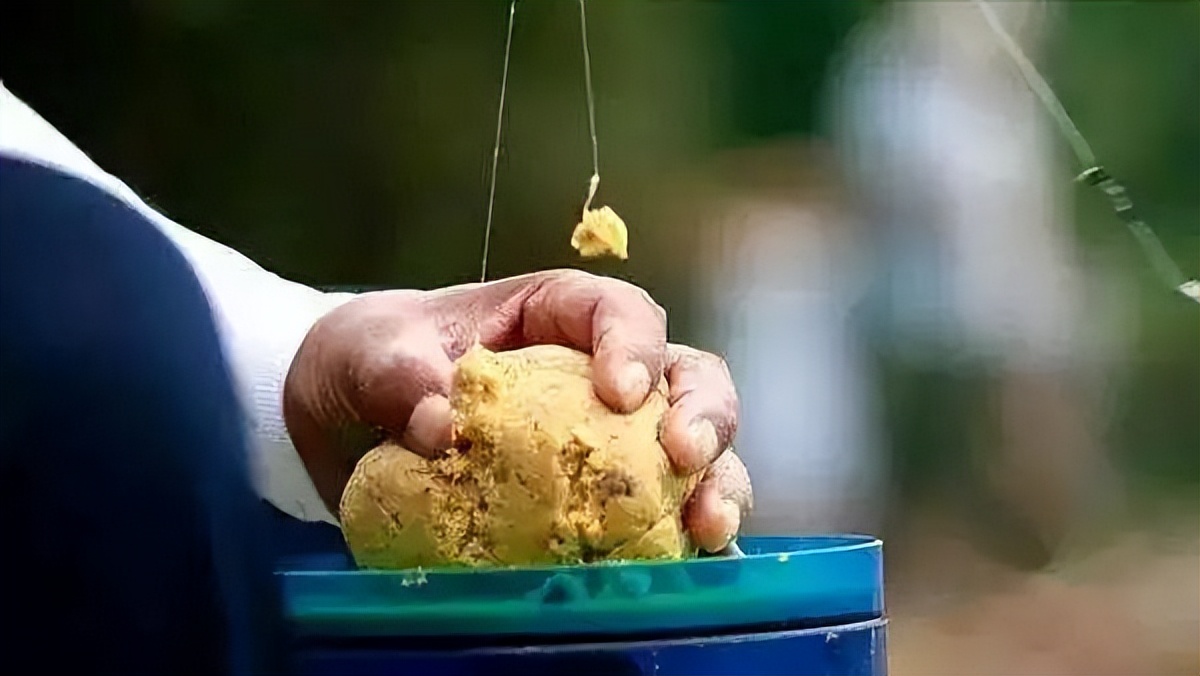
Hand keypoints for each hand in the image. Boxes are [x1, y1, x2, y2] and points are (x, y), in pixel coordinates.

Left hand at [283, 269, 751, 551]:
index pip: (617, 310)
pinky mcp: (592, 501)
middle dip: (704, 413)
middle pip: (684, 375)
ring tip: (706, 525)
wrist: (342, 424)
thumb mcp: (365, 351)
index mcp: (554, 314)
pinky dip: (678, 541)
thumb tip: (440, 428)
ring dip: (714, 483)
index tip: (618, 393)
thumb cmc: (366, 362)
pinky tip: (683, 564)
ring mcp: (604, 440)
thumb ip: (396, 374)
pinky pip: (656, 518)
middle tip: (685, 456)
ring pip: (694, 450)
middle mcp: (597, 372)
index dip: (634, 344)